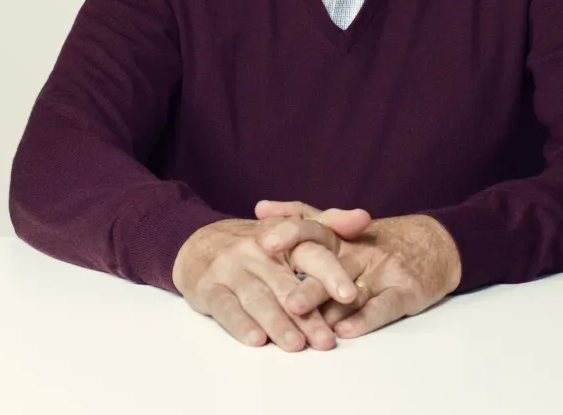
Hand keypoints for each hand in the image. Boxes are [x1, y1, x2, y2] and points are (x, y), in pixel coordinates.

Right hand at [171, 208, 371, 351]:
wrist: (198, 244)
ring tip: (297, 345)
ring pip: (258, 298)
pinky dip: (240, 324)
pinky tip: (256, 339)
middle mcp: (256, 250)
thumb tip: (364, 218)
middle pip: (286, 284)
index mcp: (282, 236)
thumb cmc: (256, 244)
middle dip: (308, 314)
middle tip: (327, 340)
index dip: (330, 273)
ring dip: (278, 323)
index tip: (350, 295)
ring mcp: (231, 268)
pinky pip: (225, 307)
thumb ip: (329, 224)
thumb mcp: (290, 228)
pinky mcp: (208, 288)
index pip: (310, 252)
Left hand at [255, 199, 462, 339]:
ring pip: (349, 287)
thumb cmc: (380, 242)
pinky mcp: (406, 290)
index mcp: (343, 236)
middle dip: (302, 276)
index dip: (290, 231)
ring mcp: (383, 269)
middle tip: (278, 292)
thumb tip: (260, 209)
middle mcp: (360, 249)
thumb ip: (304, 219)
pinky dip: (364, 319)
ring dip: (323, 301)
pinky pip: (384, 305)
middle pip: (327, 259)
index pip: (314, 226)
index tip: (263, 242)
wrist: (437, 244)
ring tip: (297, 312)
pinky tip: (345, 331)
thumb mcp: (344, 229)